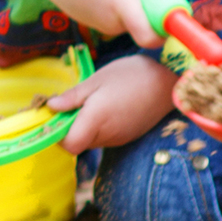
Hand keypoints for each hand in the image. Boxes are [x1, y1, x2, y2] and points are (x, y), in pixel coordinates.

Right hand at [16, 0, 168, 46]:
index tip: (166, 22)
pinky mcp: (86, 23)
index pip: (148, 39)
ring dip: (127, 11)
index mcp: (122, 6)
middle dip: (145, 14)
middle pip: (139, 28)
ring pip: (124, 24)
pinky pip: (109, 21)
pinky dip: (112, 10)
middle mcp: (110, 22)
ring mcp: (97, 25)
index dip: (162, 35)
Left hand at [46, 54, 179, 154]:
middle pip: (78, 144)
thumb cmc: (132, 75)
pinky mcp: (128, 137)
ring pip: (90, 141)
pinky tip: (104, 107)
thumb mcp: (97, 79)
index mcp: (96, 120)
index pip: (68, 145)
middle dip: (68, 128)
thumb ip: (73, 96)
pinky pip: (104, 138)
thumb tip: (51, 106)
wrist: (171, 82)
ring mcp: (119, 139)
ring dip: (83, 127)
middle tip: (71, 104)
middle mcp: (107, 135)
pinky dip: (97, 127)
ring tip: (90, 102)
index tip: (55, 115)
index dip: (57, 134)